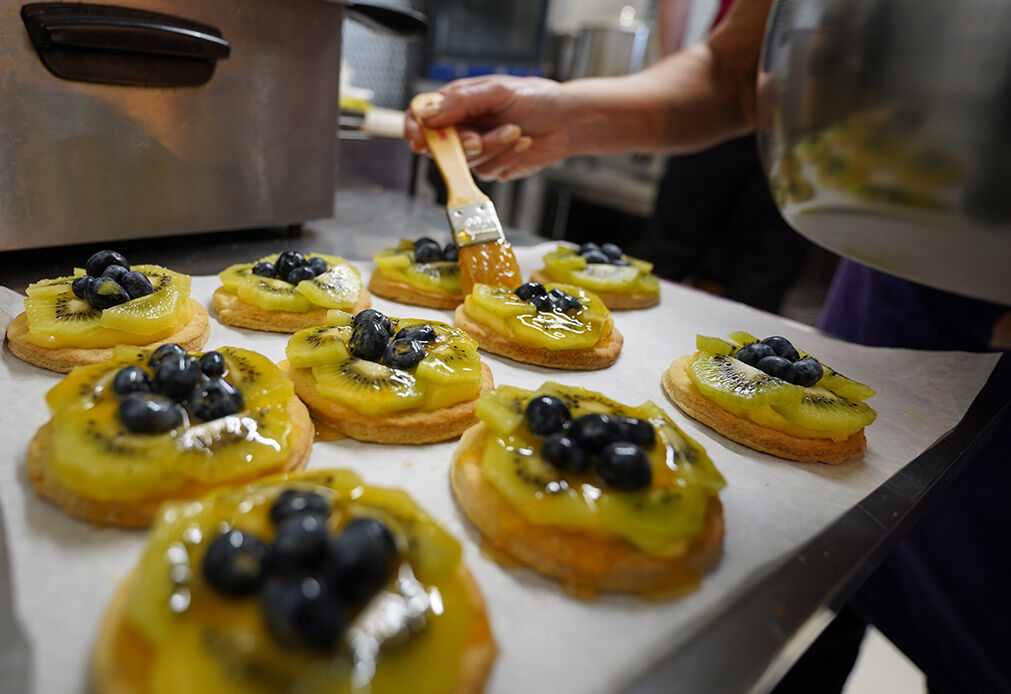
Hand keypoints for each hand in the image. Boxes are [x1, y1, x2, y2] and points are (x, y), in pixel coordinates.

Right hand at [405, 75, 574, 180]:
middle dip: (463, 144)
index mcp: (456, 103)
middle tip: (479, 139)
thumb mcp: (497, 90)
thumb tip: (428, 114)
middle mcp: (462, 127)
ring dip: (493, 147)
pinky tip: (521, 143)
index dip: (415, 131)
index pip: (421, 117)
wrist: (565, 121)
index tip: (420, 142)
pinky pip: (488, 171)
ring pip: (467, 161)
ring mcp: (475, 149)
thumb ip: (461, 101)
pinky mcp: (491, 166)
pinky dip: (506, 157)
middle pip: (440, 146)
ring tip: (515, 131)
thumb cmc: (535, 98)